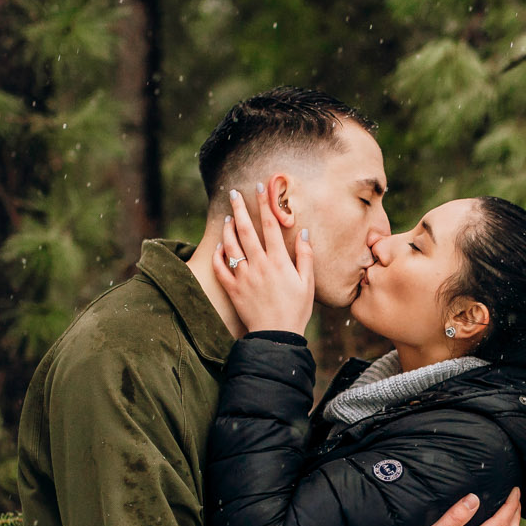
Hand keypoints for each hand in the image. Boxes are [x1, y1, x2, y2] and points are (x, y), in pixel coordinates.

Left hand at [213, 186, 314, 334]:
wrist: (276, 337)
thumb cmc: (296, 310)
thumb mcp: (307, 283)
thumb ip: (305, 256)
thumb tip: (303, 232)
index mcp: (279, 262)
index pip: (270, 226)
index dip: (264, 205)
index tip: (260, 188)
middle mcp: (259, 265)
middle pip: (246, 230)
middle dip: (239, 208)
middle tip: (233, 193)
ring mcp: (243, 277)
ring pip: (231, 246)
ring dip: (227, 229)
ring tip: (228, 217)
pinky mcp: (233, 289)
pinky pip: (220, 268)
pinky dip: (217, 255)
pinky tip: (219, 246)